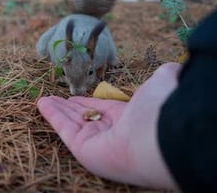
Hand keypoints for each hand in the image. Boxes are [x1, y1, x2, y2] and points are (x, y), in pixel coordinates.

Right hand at [37, 63, 180, 188]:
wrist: (159, 136)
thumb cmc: (160, 110)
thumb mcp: (164, 83)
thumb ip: (165, 75)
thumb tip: (174, 68)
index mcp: (128, 119)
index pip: (103, 109)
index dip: (88, 102)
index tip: (76, 95)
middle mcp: (111, 132)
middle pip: (84, 117)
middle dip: (70, 108)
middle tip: (56, 98)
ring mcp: (96, 141)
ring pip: (71, 122)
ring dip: (57, 109)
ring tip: (44, 99)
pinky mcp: (82, 148)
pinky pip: (63, 128)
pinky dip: (51, 115)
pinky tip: (42, 103)